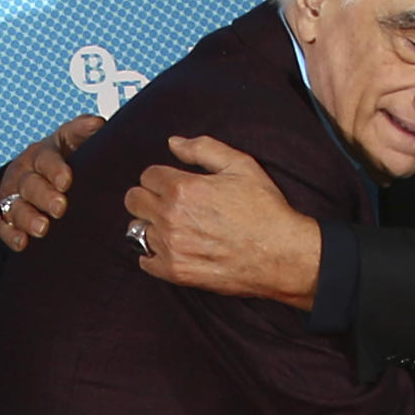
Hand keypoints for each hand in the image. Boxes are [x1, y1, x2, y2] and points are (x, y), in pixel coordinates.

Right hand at [0, 115, 103, 250]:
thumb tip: (98, 123)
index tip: (67, 180)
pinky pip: (3, 226)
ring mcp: (13, 195)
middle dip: (44, 197)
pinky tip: (22, 243)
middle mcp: (25, 173)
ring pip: (15, 206)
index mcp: (42, 154)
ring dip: (28, 218)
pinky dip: (12, 235)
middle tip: (61, 208)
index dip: (55, 168)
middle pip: (30, 184)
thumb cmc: (59, 159)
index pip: (46, 158)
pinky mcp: (4, 216)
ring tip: (43, 228)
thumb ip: (82, 132)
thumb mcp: (70, 141)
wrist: (31, 175)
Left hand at [123, 135, 321, 306]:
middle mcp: (171, 217)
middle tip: (168, 202)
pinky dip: (153, 254)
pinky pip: (144, 260)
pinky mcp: (176, 272)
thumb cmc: (265, 209)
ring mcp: (171, 247)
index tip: (174, 183)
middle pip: (134, 200)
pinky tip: (171, 248)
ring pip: (137, 229)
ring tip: (174, 226)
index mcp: (183, 188)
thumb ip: (203, 149)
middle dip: (148, 197)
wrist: (281, 255)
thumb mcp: (241, 166)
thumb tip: (173, 142)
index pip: (147, 176)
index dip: (161, 176)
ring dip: (152, 225)